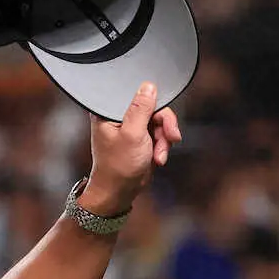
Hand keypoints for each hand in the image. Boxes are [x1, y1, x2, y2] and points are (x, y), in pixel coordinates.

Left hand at [81, 82, 181, 216]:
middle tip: (171, 137)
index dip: (152, 100)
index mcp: (107, 112)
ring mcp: (130, 128)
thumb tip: (148, 86)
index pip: (134, 92)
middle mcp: (118, 117)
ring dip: (164, 139)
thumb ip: (140, 109)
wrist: (119, 192)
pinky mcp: (140, 138)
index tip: (160, 113)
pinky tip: (158, 158)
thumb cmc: (118, 167)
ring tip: (159, 155)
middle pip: (152, 106)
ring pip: (159, 121)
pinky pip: (159, 133)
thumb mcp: (132, 134)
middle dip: (165, 124)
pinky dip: (162, 145)